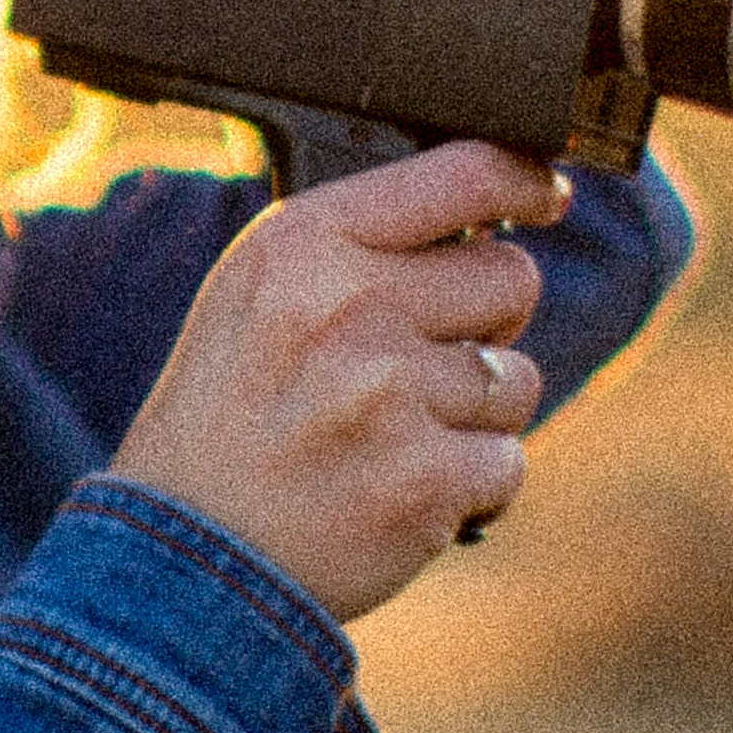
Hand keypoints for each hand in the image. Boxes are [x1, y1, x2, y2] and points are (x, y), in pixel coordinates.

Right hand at [107, 140, 566, 621]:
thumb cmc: (228, 421)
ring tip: (390, 441)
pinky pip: (508, 460)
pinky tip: (400, 494)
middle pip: (512, 277)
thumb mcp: (258, 296)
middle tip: (418, 368)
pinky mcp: (427, 480)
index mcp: (305, 243)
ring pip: (518, 378)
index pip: (462, 173)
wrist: (186, 559)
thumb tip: (493, 218)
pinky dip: (469, 487)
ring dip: (474, 416)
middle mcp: (350, 306)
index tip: (546, 196)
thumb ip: (357, 248)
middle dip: (488, 322)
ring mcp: (391, 394)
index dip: (524, 181)